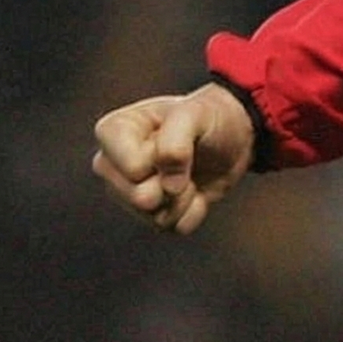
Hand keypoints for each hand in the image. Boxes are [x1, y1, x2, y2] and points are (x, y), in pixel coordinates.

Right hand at [92, 83, 256, 234]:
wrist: (232, 137)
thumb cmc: (208, 118)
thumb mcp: (196, 113)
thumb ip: (175, 141)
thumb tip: (168, 188)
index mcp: (111, 132)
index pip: (134, 169)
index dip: (167, 158)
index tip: (176, 138)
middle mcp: (110, 166)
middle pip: (140, 199)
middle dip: (175, 183)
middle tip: (187, 160)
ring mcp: (126, 193)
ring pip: (156, 219)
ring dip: (185, 198)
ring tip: (189, 173)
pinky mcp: (150, 214)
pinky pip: (175, 228)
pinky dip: (195, 210)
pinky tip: (195, 189)